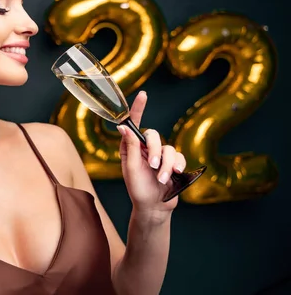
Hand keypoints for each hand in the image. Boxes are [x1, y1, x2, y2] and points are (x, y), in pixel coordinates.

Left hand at [116, 91, 185, 218]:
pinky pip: (179, 157)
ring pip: (168, 148)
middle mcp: (145, 148)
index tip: (143, 95)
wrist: (154, 207)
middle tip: (153, 166)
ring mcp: (160, 155)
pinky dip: (176, 165)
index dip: (138, 108)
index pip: (134, 124)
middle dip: (155, 151)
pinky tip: (175, 175)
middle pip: (154, 135)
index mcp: (131, 147)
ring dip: (165, 165)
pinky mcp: (173, 163)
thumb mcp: (131, 169)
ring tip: (162, 179)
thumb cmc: (138, 189)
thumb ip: (130, 148)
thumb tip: (123, 127)